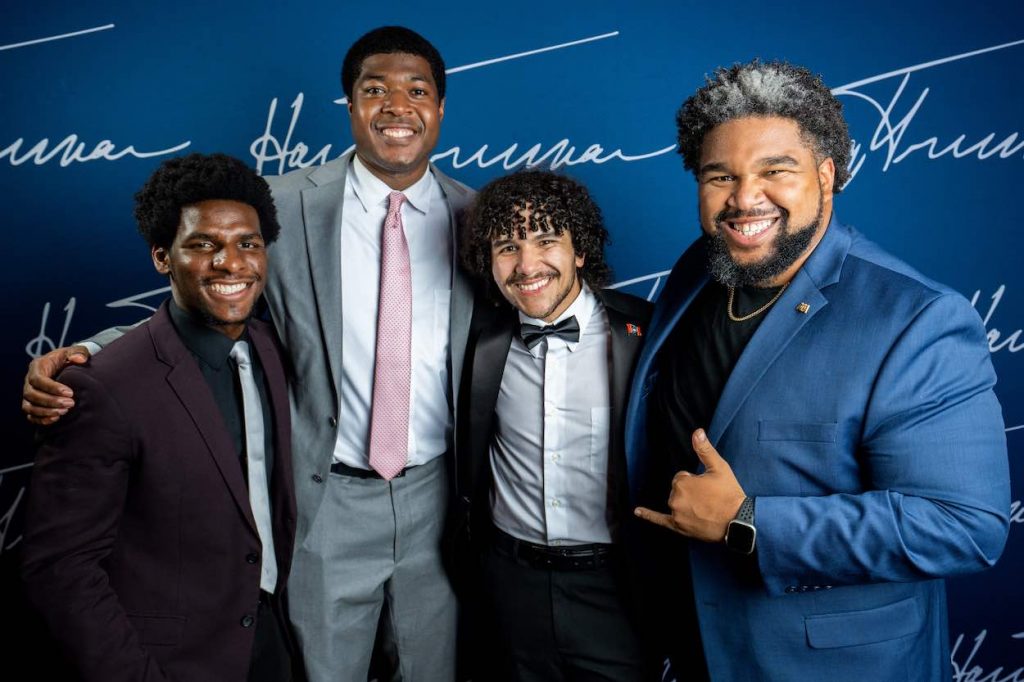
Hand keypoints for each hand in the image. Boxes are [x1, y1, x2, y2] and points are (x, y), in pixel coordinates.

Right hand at [22, 345, 90, 424]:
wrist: (64, 366)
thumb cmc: (70, 358)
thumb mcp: (75, 351)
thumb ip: (79, 352)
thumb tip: (80, 359)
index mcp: (37, 366)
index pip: (37, 379)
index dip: (51, 388)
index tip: (70, 393)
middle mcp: (29, 381)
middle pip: (31, 394)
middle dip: (50, 401)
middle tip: (70, 404)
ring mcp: (29, 393)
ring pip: (29, 406)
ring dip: (45, 411)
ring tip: (64, 412)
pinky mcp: (32, 404)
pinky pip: (30, 415)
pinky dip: (40, 419)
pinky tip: (56, 419)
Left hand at [634, 428, 746, 542]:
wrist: (738, 521)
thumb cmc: (729, 494)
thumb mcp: (719, 468)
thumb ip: (704, 449)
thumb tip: (697, 432)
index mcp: (682, 482)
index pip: (682, 477)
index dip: (696, 481)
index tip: (708, 488)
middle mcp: (675, 498)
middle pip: (677, 490)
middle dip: (690, 492)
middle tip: (709, 499)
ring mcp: (676, 513)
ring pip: (675, 503)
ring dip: (685, 504)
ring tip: (705, 509)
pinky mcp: (678, 526)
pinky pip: (659, 520)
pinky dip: (648, 515)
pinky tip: (637, 511)